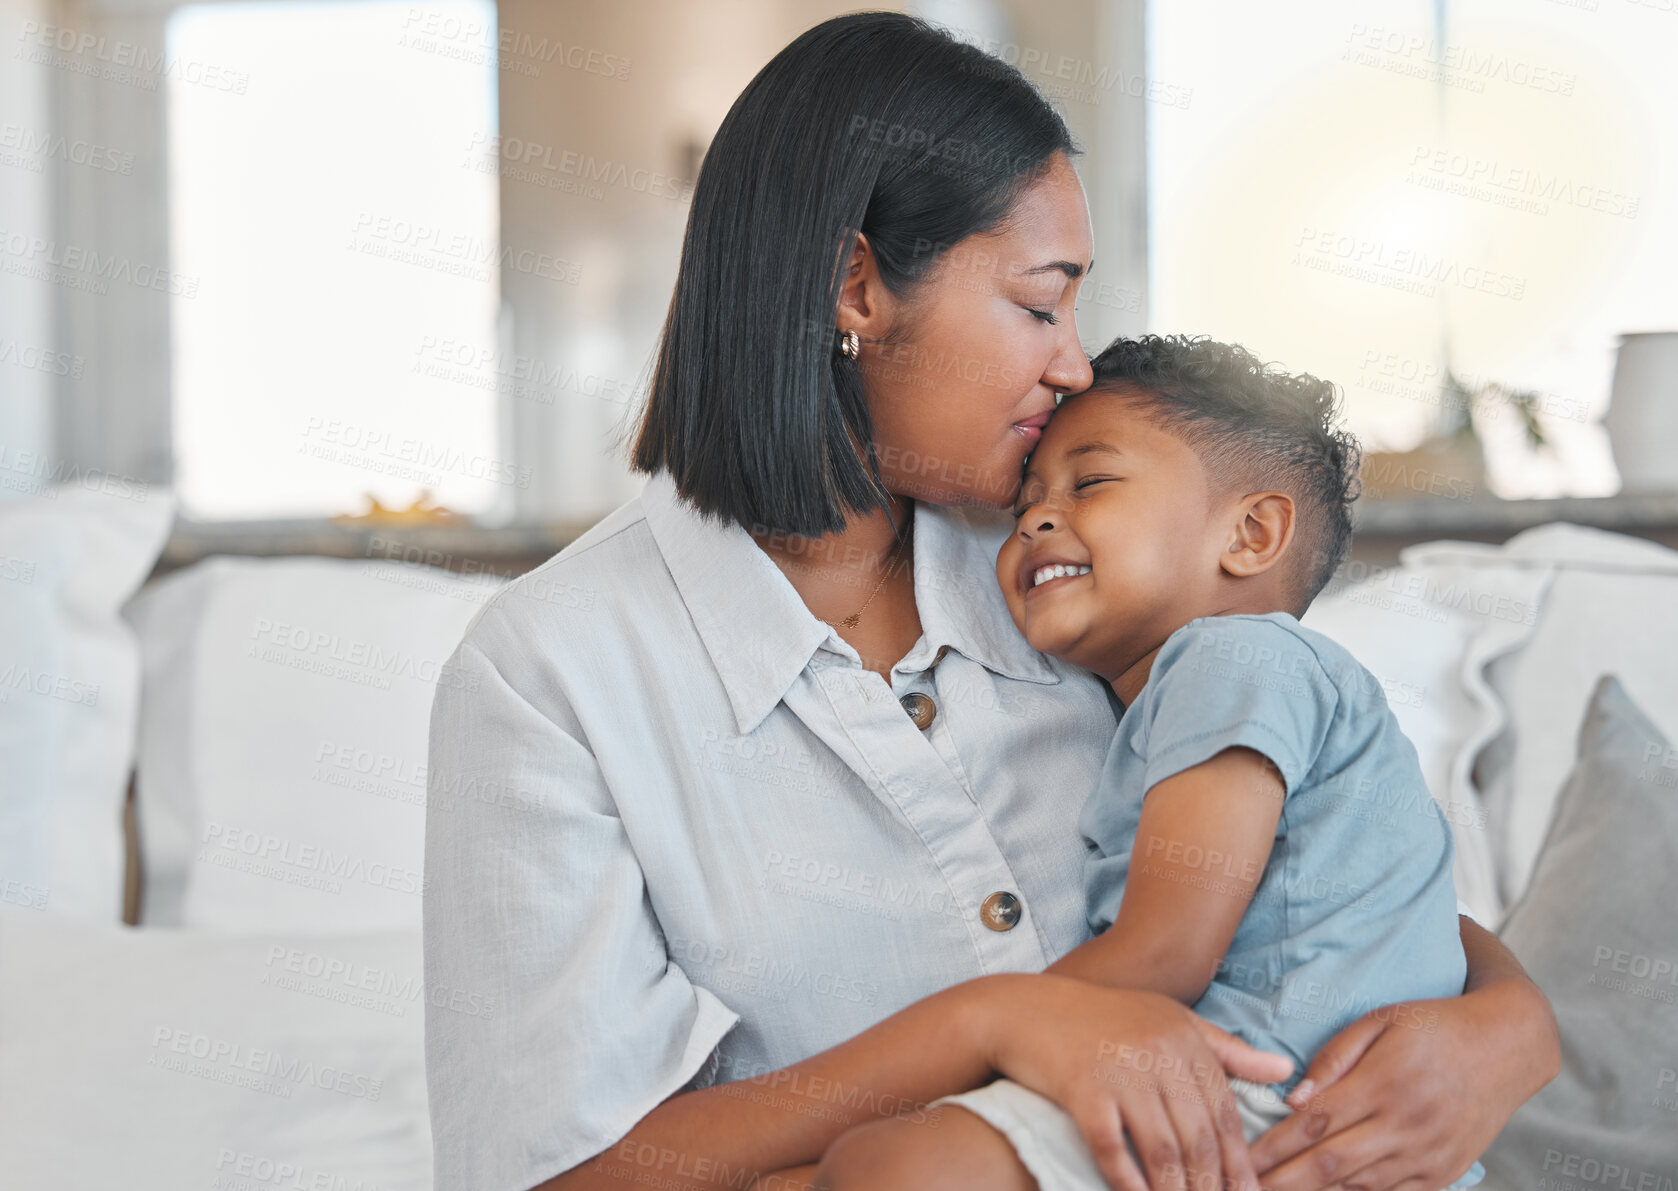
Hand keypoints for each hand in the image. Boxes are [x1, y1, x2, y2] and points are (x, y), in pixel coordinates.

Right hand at [981, 974, 1295, 1190]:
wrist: (1026, 1010)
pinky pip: (1113, 1148)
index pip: (1225, 1114)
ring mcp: (1120, 1071)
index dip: (1240, 1164)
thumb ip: (1226, 1050)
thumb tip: (1286, 1069)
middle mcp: (1157, 1054)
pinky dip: (1129, 1183)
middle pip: (1199, 1138)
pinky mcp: (1082, 1089)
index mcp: (1184, 1039)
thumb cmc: (1103, 1018)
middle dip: (1214, 1188)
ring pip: (1163, 1150)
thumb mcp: (1170, 1020)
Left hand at [1249, 981, 1556, 1190]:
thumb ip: (1334, 1059)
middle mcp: (1406, 1125)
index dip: (1274, 1147)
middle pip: (1330, 1164)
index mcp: (1385, 1083)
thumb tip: (1293, 1099)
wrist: (1507, 1047)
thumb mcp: (1381, 1021)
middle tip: (1246, 1183)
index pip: (1314, 1124)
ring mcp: (1428, 1155)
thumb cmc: (1435, 1026)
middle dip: (1283, 1180)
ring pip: (1359, 1185)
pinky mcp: (1444, 1174)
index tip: (1241, 1156)